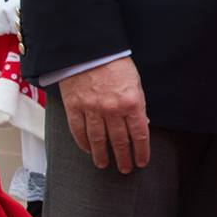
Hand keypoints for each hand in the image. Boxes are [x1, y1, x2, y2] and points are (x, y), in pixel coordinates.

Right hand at [58, 56, 148, 172]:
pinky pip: (78, 130)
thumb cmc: (114, 62)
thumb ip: (138, 104)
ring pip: (98, 140)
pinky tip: (87, 150)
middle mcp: (112, 109)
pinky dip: (83, 143)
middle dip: (124, 158)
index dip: (141, 151)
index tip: (141, 161)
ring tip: (104, 164)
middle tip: (125, 169)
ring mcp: (92, 109)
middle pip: (119, 141)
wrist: (88, 47)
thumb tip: (142, 124)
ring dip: (102, 155)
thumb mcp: (135, 82)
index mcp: (131, 102)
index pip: (139, 134)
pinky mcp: (74, 106)